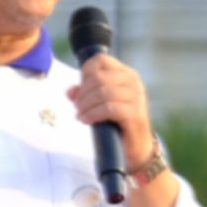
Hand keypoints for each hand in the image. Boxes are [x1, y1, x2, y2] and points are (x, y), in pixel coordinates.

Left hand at [68, 53, 154, 196]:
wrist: (136, 147)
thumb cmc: (118, 122)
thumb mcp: (101, 103)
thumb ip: (86, 93)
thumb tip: (70, 92)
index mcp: (126, 74)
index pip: (101, 60)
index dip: (85, 71)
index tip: (80, 88)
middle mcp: (134, 82)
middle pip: (99, 77)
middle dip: (83, 92)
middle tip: (77, 106)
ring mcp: (137, 98)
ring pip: (102, 92)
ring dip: (86, 104)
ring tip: (80, 114)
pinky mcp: (135, 114)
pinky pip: (108, 108)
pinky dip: (93, 114)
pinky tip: (86, 120)